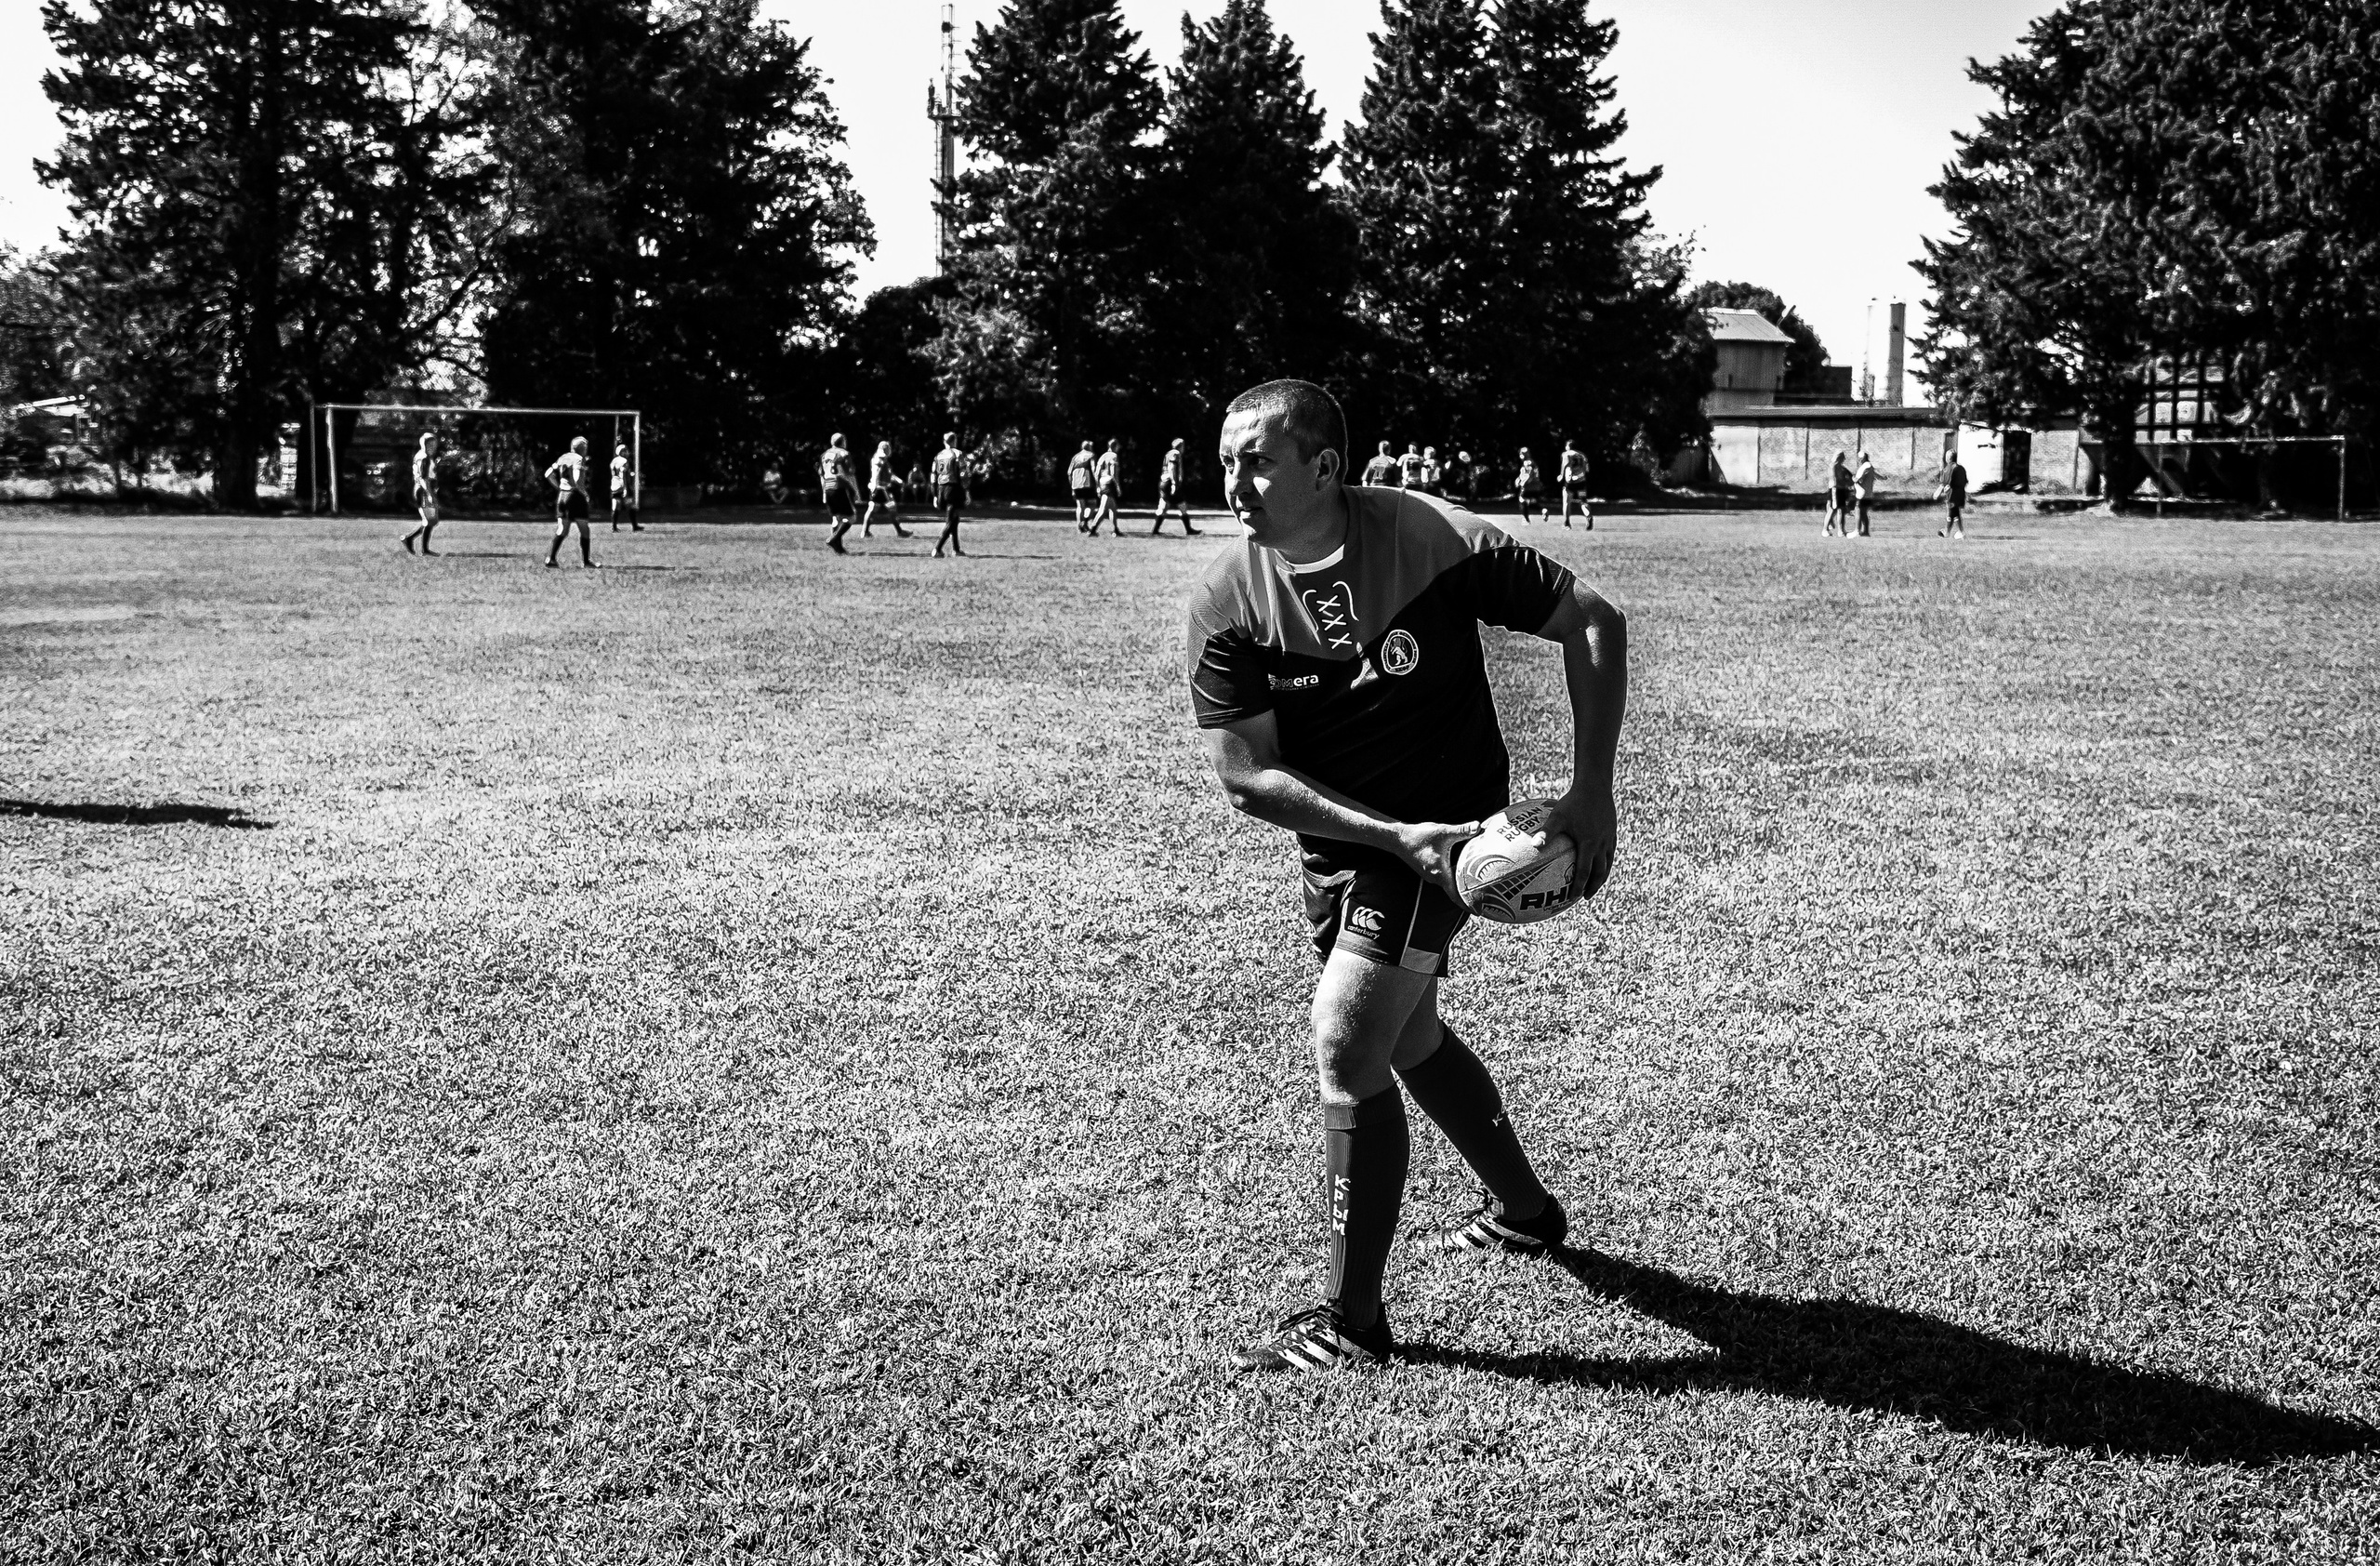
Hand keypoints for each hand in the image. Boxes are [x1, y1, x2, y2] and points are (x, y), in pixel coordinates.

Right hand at [1398, 820, 1483, 901]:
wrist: (1398, 838)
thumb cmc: (1419, 836)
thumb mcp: (1443, 832)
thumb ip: (1462, 830)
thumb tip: (1479, 826)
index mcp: (1440, 874)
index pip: (1456, 896)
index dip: (1468, 904)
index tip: (1480, 911)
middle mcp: (1435, 878)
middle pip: (1455, 891)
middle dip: (1469, 894)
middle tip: (1485, 897)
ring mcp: (1430, 875)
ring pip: (1449, 883)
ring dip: (1461, 885)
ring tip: (1477, 884)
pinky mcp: (1428, 870)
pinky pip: (1444, 878)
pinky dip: (1454, 877)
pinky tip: (1461, 870)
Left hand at [1541, 781, 1617, 900]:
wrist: (1596, 786)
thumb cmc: (1573, 801)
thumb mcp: (1557, 816)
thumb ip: (1546, 832)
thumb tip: (1533, 846)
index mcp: (1589, 843)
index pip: (1585, 871)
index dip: (1579, 886)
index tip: (1573, 897)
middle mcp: (1601, 844)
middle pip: (1600, 872)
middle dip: (1593, 886)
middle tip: (1585, 897)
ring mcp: (1608, 838)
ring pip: (1608, 863)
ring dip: (1601, 877)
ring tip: (1594, 885)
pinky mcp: (1612, 832)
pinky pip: (1610, 852)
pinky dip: (1605, 862)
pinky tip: (1599, 863)